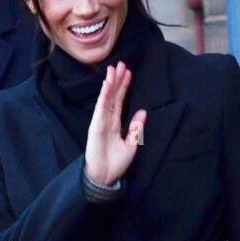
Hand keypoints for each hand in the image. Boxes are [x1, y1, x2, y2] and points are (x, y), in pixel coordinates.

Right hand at [84, 60, 146, 186]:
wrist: (105, 177)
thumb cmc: (116, 163)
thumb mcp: (131, 144)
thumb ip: (136, 127)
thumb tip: (143, 111)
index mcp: (115, 123)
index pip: (120, 100)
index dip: (124, 86)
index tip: (128, 72)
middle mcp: (107, 120)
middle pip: (113, 95)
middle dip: (117, 80)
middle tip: (121, 63)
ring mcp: (100, 122)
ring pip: (106, 98)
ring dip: (110, 83)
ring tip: (114, 69)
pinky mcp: (96, 127)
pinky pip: (101, 109)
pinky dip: (104, 96)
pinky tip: (107, 85)